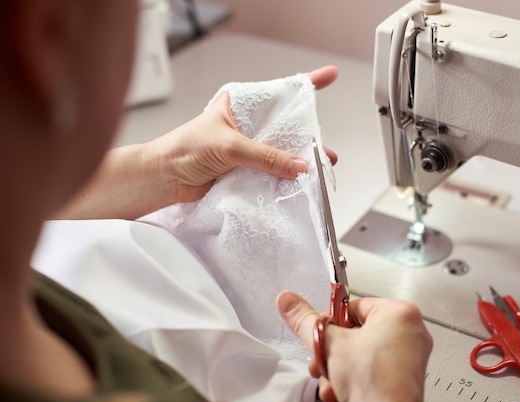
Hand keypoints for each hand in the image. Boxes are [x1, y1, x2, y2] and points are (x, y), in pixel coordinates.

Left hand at [156, 66, 338, 203]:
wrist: (165, 178)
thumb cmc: (184, 149)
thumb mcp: (229, 146)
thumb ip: (265, 156)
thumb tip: (298, 164)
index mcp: (240, 106)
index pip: (278, 92)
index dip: (304, 85)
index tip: (329, 77)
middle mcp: (246, 126)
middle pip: (285, 127)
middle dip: (307, 136)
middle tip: (324, 148)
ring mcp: (247, 150)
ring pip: (280, 153)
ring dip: (297, 161)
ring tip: (317, 169)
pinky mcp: (245, 171)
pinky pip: (271, 173)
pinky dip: (284, 178)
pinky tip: (297, 182)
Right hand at [275, 291, 431, 401]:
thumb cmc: (374, 386)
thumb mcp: (329, 344)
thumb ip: (305, 320)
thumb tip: (289, 302)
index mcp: (401, 313)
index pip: (352, 305)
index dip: (329, 322)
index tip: (319, 334)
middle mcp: (411, 333)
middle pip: (355, 333)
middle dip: (332, 354)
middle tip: (323, 362)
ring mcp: (411, 358)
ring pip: (360, 356)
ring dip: (338, 371)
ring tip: (333, 383)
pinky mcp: (405, 380)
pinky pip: (371, 372)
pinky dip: (354, 382)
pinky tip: (344, 393)